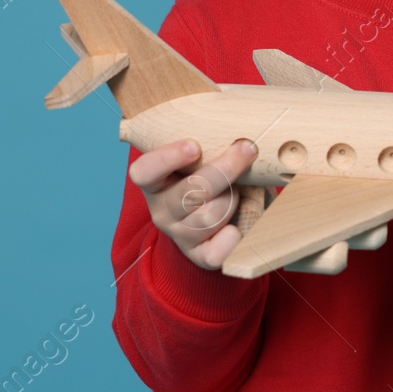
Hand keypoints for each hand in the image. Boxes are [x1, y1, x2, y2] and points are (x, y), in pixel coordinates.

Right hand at [128, 138, 257, 270]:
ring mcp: (180, 235)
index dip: (167, 158)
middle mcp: (161, 210)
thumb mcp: (206, 155)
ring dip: (233, 199)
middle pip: (189, 193)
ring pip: (209, 216)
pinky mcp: (200, 256)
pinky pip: (217, 251)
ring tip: (240, 190)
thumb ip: (211, 144)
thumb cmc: (215, 174)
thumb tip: (240, 135)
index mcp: (155, 181)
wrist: (224, 216)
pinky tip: (240, 224)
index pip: (144, 172)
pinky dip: (235, 237)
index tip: (195, 145)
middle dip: (225, 169)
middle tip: (248, 149)